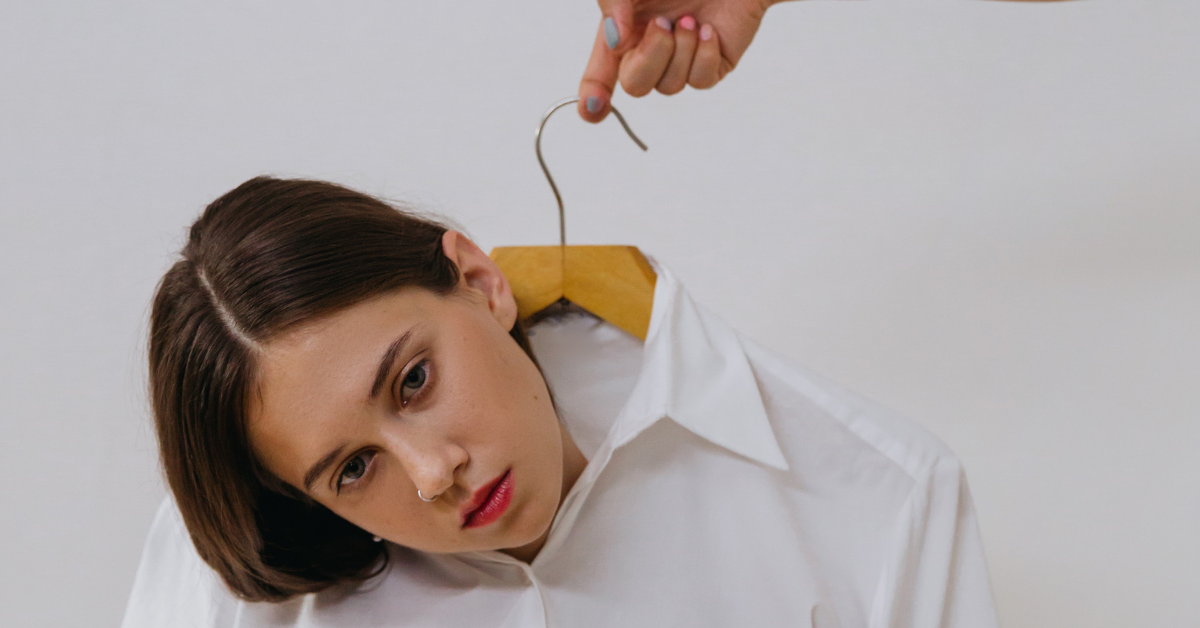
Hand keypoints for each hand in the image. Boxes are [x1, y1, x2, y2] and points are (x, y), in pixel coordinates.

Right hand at [577, 0, 776, 121]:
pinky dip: (703, 56)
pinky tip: (708, 30)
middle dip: (649, 58)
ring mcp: (682, 59)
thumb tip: (616, 43)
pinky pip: (701, 81)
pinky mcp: (714, 63)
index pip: (600, 74)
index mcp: (624, 33)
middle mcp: (651, 50)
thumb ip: (614, 6)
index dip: (593, 96)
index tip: (592, 110)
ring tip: (690, 19)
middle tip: (662, 23)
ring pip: (670, 86)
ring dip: (679, 50)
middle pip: (636, 86)